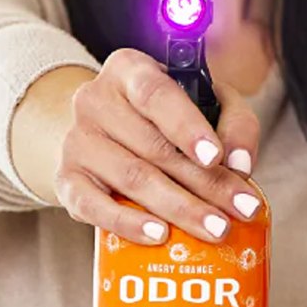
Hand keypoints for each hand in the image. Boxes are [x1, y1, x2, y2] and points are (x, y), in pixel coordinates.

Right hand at [18, 48, 261, 244]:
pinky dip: (128, 223)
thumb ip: (234, 122)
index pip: (155, 93)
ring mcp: (77, 142)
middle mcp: (95, 100)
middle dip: (205, 183)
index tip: (215, 157)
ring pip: (132, 178)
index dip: (187, 126)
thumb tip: (241, 163)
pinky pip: (93, 206)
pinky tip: (159, 235)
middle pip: (153, 146)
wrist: (100, 135)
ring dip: (179, 208)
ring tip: (214, 228)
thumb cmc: (162, 119)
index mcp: (129, 70)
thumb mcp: (205, 102)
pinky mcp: (66, 180)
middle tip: (240, 209)